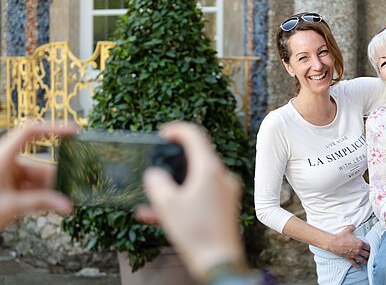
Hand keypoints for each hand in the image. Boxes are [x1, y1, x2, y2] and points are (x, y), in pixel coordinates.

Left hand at [0, 123, 74, 229]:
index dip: (53, 129)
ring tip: (62, 206)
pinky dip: (40, 197)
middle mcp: (6, 162)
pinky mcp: (8, 188)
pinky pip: (30, 189)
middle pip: (38, 165)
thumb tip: (68, 206)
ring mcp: (7, 176)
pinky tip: (51, 207)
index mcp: (3, 156)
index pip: (30, 132)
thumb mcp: (11, 206)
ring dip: (49, 192)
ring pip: (36, 180)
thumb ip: (42, 204)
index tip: (73, 132)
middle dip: (55, 180)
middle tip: (71, 192)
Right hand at [136, 122, 244, 278]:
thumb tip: (155, 174)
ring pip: (196, 179)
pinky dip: (184, 199)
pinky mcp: (225, 204)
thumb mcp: (166, 204)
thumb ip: (156, 182)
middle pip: (196, 157)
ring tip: (152, 203)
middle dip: (172, 164)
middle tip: (156, 168)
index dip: (176, 130)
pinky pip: (201, 194)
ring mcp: (226, 190)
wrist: (218, 261)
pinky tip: (161, 215)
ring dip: (174, 187)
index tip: (163, 134)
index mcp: (210, 169)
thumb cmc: (196, 233)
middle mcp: (222, 176)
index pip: (195, 135)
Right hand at [328, 225, 369, 268]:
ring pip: (363, 260)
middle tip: (369, 254)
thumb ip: (352, 227)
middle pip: (367, 254)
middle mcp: (358, 250)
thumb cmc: (340, 237)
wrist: (333, 243)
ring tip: (367, 261)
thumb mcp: (347, 230)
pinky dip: (357, 266)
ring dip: (365, 261)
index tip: (370, 248)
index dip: (370, 248)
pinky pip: (354, 263)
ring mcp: (354, 255)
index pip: (368, 247)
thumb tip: (353, 226)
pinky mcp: (349, 258)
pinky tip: (359, 267)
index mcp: (359, 243)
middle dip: (369, 254)